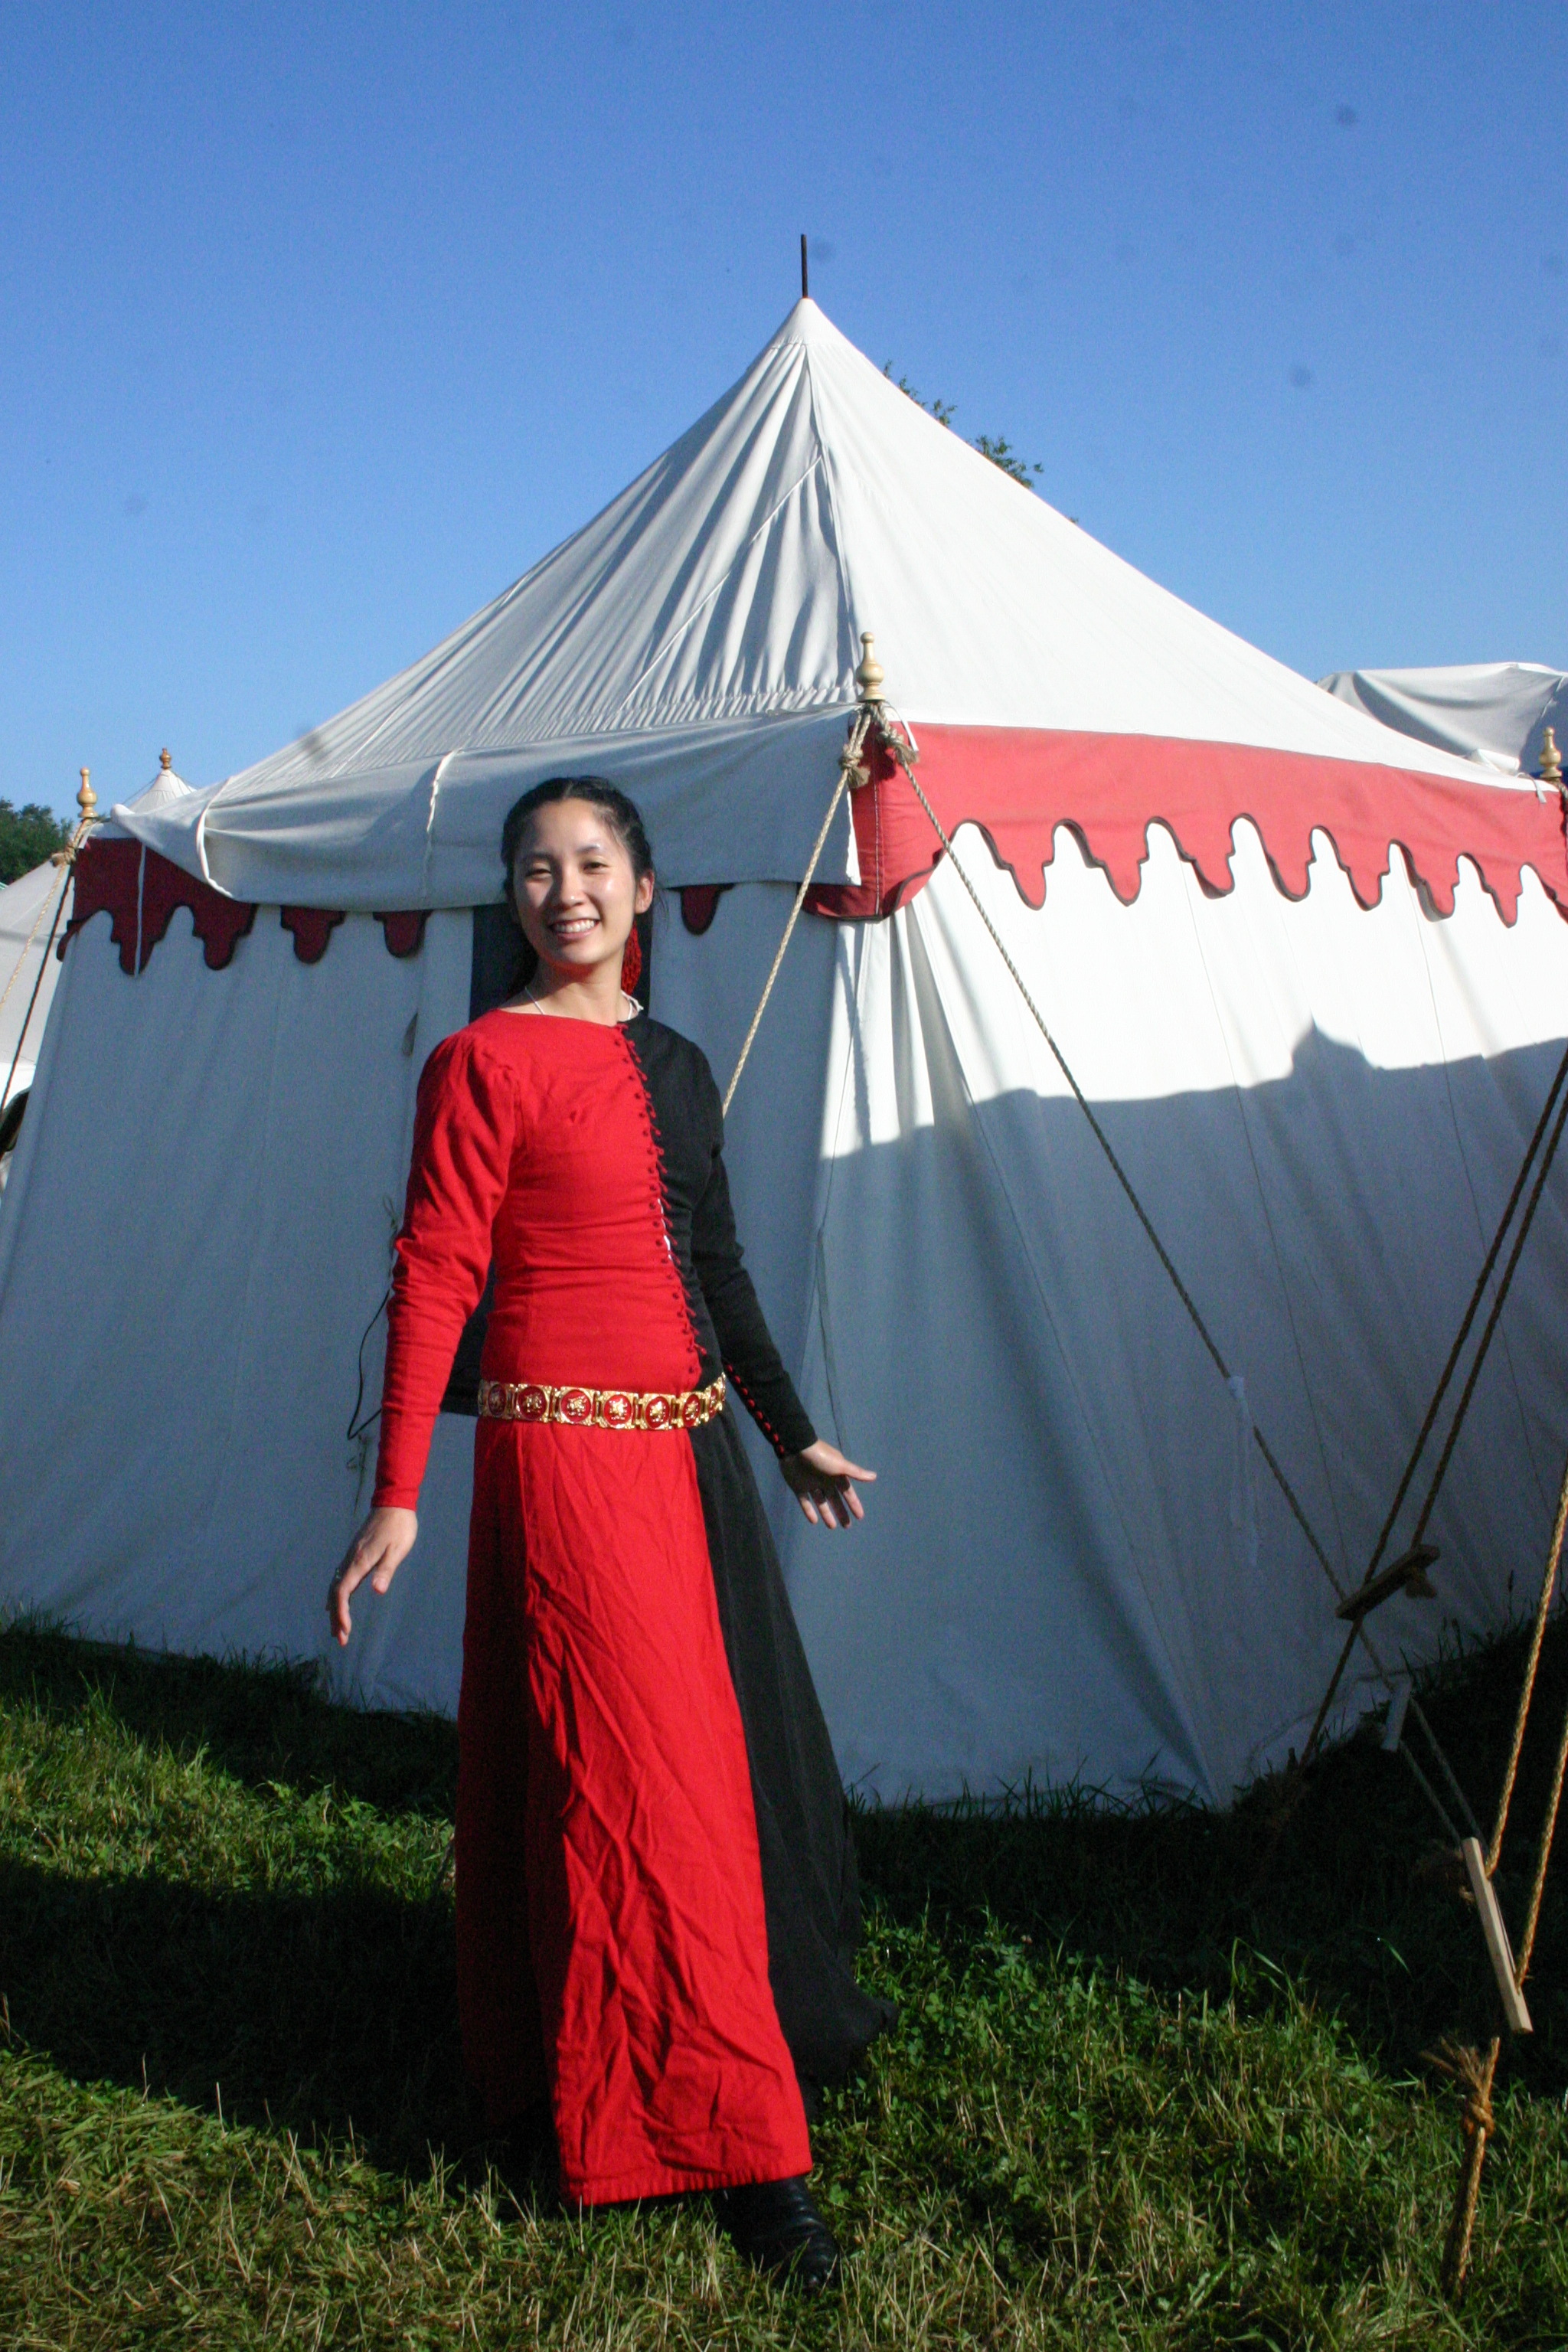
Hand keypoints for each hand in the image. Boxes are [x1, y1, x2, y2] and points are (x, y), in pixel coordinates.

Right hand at [328, 1506, 417, 1645]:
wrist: (393, 1504)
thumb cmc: (399, 1528)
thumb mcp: (398, 1550)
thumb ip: (387, 1570)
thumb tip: (378, 1591)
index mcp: (359, 1562)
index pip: (342, 1592)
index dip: (341, 1613)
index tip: (346, 1630)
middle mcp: (350, 1561)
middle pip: (335, 1593)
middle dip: (336, 1617)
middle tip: (341, 1640)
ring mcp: (350, 1557)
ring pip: (335, 1587)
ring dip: (335, 1609)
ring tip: (338, 1628)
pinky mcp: (354, 1554)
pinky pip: (339, 1579)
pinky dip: (337, 1596)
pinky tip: (339, 1603)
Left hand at [780, 1440, 875, 1530]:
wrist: (796, 1448)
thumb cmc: (820, 1457)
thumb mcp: (840, 1465)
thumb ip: (856, 1473)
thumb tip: (874, 1476)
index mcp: (836, 1475)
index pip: (848, 1492)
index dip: (854, 1504)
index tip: (860, 1517)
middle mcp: (825, 1480)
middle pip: (835, 1499)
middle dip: (841, 1512)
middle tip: (847, 1526)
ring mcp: (811, 1484)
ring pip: (821, 1502)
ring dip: (827, 1514)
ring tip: (832, 1527)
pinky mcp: (798, 1487)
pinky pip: (805, 1502)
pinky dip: (809, 1511)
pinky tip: (814, 1521)